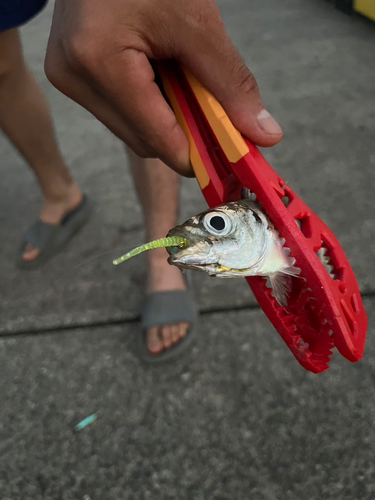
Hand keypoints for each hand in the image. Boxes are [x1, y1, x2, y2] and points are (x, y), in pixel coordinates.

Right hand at [45, 0, 282, 175]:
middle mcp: (74, 77)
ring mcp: (67, 77)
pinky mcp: (71, 74)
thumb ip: (231, 84)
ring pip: (131, 130)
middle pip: (144, 141)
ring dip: (165, 117)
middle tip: (211, 108)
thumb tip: (265, 135)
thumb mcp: (196, 23)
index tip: (229, 157)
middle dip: (183, 132)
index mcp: (99, 62)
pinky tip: (159, 73)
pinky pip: (119, 110)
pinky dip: (148, 103)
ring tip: (180, 76)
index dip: (197, 154)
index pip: (157, 138)